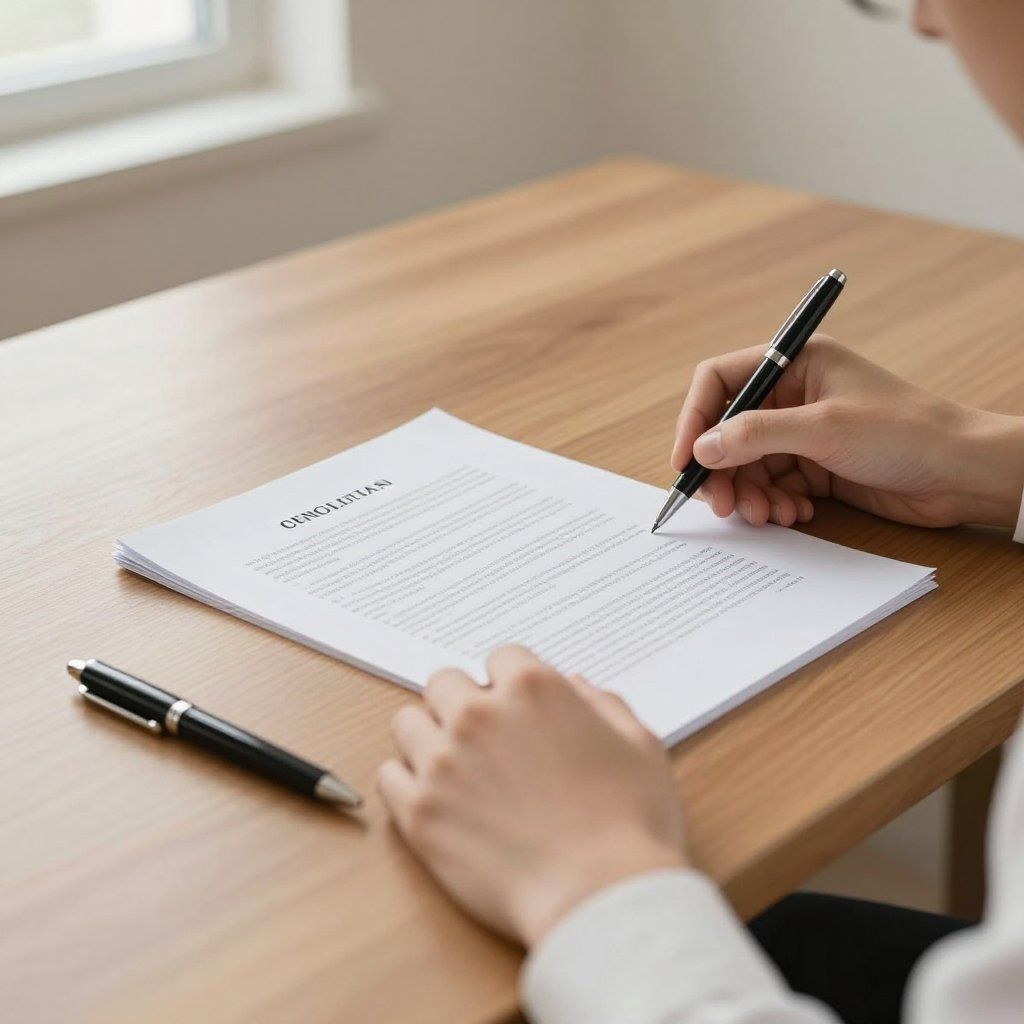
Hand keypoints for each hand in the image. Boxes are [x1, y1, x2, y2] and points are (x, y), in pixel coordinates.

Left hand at [377, 646, 686, 946]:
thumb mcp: (639, 746)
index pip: (501, 658)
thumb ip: (604, 705)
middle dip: (461, 702)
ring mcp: (443, 762)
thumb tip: (576, 687)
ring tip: (453, 767)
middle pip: (443, 682)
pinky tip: (435, 799)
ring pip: (407, 723)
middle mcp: (479, 715)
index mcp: (533, 689)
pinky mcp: (420, 813)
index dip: (510, 683)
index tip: (516, 707)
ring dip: (428, 737)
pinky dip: (407, 783)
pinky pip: (389, 776)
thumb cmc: (630, 826)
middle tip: (482, 737)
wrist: (600, 898)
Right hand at [672, 337, 1023, 529]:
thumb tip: (702, 448)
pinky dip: (775, 502)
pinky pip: (773, 485)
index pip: (721, 381)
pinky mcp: (815, 466)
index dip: (695, 419)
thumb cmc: (906, 432)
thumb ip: (756, 435)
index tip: (685, 460)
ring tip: (770, 514)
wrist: (963, 473)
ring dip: (751, 493)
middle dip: (724, 470)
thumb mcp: (824, 428)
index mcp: (795, 364)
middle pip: (729, 430)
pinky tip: (797, 512)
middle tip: (724, 505)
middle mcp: (793, 395)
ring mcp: (803, 433)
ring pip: (748, 464)